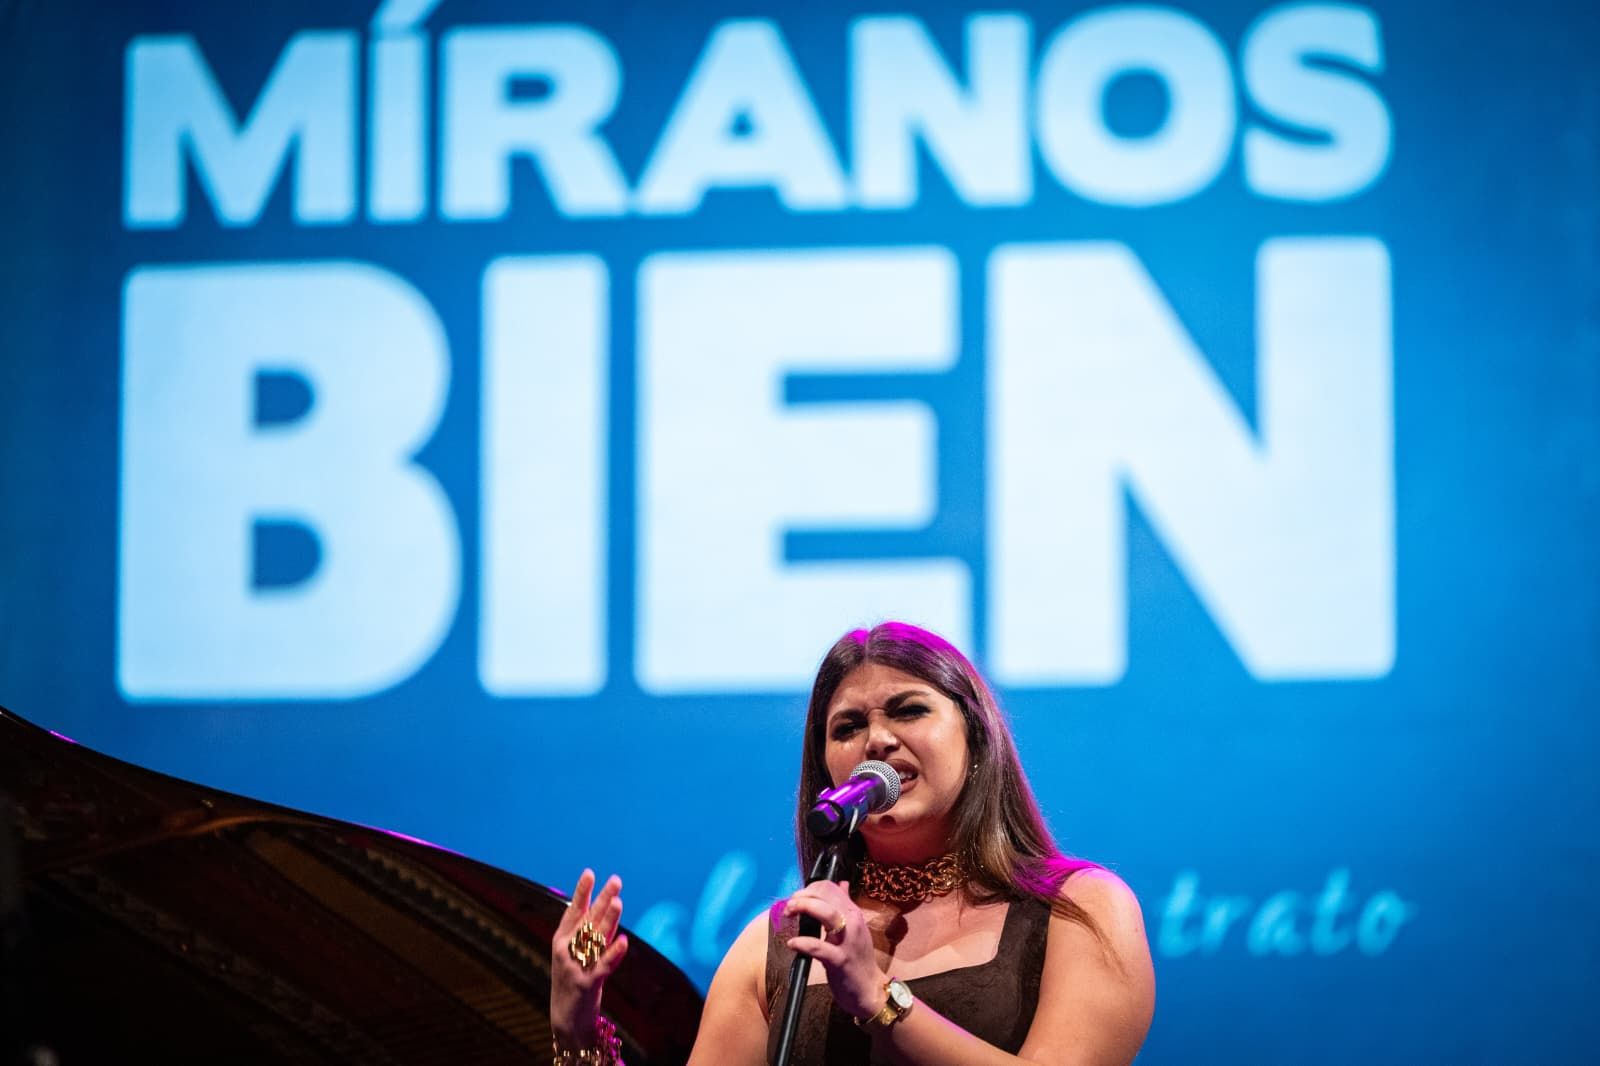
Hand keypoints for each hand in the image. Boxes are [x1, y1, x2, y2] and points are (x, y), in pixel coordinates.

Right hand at [550, 869, 629, 1044]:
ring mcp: (576, 967)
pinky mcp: (587, 984)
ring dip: (609, 919)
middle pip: (589, 920)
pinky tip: (624, 941)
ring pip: (596, 938)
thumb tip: (604, 903)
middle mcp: (566, 951)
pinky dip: (614, 953)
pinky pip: (604, 966)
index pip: (574, 911)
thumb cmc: (574, 981)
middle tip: (616, 880)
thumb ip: (589, 932)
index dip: (581, 891)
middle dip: (603, 898)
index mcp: (562, 941)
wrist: (566, 1019)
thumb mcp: (577, 954)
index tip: (589, 872)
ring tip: (619, 902)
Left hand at [783, 880, 887, 1019]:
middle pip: (827, 895)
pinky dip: (803, 943)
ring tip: (789, 913)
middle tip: (789, 906)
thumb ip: (845, 906)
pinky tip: (792, 943)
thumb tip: (841, 884)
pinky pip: (819, 947)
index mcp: (853, 913)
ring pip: (827, 913)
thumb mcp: (854, 928)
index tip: (798, 898)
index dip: (810, 888)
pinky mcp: (840, 961)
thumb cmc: (858, 959)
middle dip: (803, 896)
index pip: (830, 887)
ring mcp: (847, 941)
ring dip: (804, 908)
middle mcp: (853, 922)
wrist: (870, 990)